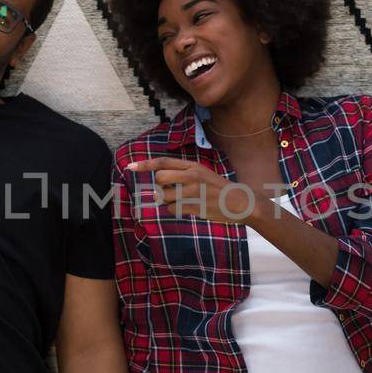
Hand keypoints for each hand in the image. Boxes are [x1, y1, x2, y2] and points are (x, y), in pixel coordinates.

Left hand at [127, 157, 269, 224]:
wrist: (241, 202)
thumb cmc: (219, 189)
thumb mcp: (202, 174)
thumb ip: (182, 175)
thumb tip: (157, 185)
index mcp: (193, 166)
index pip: (163, 162)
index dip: (145, 164)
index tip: (130, 167)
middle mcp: (192, 176)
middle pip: (160, 179)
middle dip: (161, 187)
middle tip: (172, 192)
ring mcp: (193, 191)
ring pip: (165, 197)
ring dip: (170, 201)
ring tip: (185, 201)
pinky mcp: (195, 206)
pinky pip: (173, 209)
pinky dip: (177, 211)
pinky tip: (190, 208)